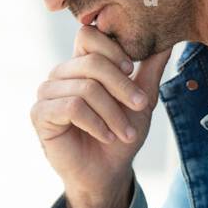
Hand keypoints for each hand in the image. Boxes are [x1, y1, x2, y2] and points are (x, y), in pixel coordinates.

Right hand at [31, 24, 170, 207]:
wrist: (108, 172)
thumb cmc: (121, 135)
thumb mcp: (141, 99)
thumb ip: (150, 69)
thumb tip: (168, 40)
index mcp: (81, 63)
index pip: (89, 35)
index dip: (112, 49)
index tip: (132, 70)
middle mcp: (61, 74)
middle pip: (92, 62)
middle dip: (122, 87)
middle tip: (140, 107)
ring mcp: (47, 92)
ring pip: (86, 88)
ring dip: (112, 113)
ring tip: (125, 133)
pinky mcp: (40, 113)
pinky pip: (72, 107)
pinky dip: (95, 123)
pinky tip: (106, 136)